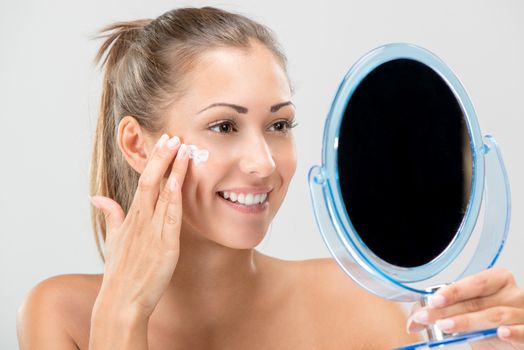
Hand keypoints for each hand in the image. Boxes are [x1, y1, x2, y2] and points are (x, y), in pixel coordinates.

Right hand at [90, 133, 188, 318]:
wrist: (120, 301)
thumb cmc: (120, 272)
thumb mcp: (113, 240)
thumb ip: (111, 215)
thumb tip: (97, 197)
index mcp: (131, 217)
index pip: (144, 182)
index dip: (155, 161)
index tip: (164, 142)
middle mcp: (140, 221)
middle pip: (150, 181)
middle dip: (162, 157)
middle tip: (173, 136)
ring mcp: (152, 232)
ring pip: (162, 194)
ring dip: (173, 170)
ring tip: (183, 149)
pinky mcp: (165, 246)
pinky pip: (171, 217)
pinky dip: (175, 198)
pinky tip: (180, 181)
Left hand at [406, 267, 523, 347]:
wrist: (511, 342)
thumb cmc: (488, 321)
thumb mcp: (465, 312)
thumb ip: (441, 311)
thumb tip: (413, 320)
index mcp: (497, 280)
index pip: (474, 282)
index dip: (453, 291)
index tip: (433, 300)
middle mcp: (512, 294)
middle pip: (477, 301)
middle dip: (447, 310)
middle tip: (426, 317)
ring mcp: (523, 313)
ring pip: (494, 316)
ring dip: (466, 322)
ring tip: (445, 326)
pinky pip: (522, 332)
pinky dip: (512, 333)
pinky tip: (499, 333)